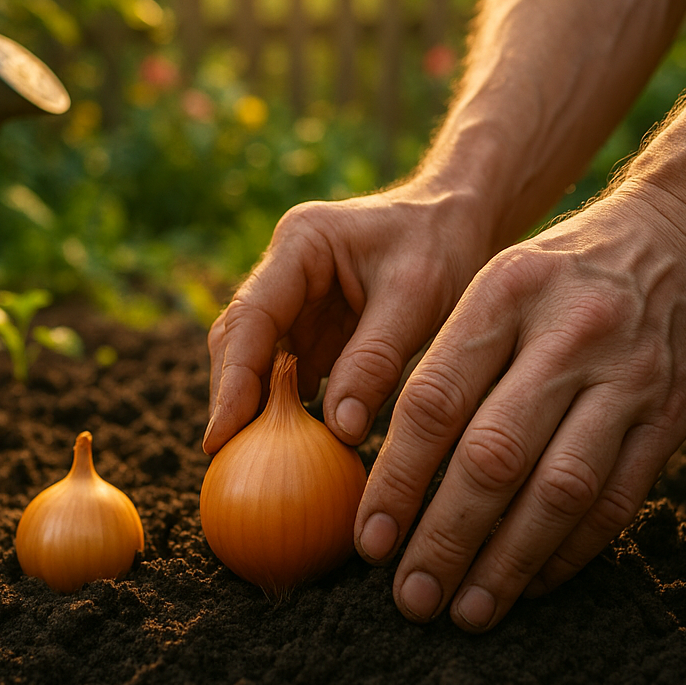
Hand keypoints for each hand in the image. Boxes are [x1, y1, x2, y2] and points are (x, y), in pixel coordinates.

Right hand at [205, 180, 496, 453]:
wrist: (464, 220)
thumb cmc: (445, 246)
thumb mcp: (418, 298)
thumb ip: (377, 359)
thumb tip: (340, 430)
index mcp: (301, 245)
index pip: (251, 318)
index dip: (232, 380)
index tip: (221, 435)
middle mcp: (286, 271)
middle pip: (239, 340)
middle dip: (232, 398)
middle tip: (228, 460)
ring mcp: (298, 300)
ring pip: (258, 359)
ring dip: (257, 407)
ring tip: (252, 464)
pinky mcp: (315, 326)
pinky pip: (290, 372)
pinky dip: (288, 408)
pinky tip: (294, 449)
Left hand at [354, 184, 685, 630]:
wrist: (685, 240)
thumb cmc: (562, 275)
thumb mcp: (496, 283)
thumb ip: (446, 361)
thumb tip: (379, 466)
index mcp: (504, 295)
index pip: (435, 400)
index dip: (397, 479)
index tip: (369, 540)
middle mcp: (567, 337)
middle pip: (493, 457)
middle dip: (445, 537)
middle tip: (410, 597)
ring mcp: (627, 379)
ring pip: (558, 491)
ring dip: (506, 562)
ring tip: (466, 611)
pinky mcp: (673, 417)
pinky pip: (616, 501)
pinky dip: (569, 552)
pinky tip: (529, 584)